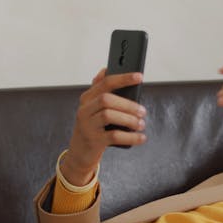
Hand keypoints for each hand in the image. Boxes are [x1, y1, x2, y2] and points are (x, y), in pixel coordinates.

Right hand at [60, 68, 146, 185]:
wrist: (80, 152)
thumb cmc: (94, 127)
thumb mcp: (95, 108)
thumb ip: (101, 91)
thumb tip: (106, 70)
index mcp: (87, 98)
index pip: (105, 83)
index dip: (123, 78)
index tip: (140, 76)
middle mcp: (84, 110)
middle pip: (107, 99)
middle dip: (128, 104)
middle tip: (143, 111)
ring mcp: (87, 125)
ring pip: (109, 115)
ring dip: (129, 119)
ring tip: (141, 124)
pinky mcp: (93, 140)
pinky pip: (114, 136)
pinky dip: (131, 137)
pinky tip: (141, 137)